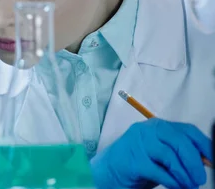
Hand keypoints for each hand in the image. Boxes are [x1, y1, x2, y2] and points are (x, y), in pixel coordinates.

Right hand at [91, 118, 212, 188]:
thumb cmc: (138, 164)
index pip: (187, 130)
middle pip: (179, 141)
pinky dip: (172, 181)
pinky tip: (176, 187)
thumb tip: (207, 161)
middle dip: (194, 162)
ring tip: (189, 185)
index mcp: (157, 126)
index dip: (204, 145)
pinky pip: (159, 171)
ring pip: (170, 156)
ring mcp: (137, 143)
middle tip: (200, 179)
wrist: (106, 172)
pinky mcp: (132, 160)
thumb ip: (179, 153)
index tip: (213, 160)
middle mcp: (147, 130)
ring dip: (184, 174)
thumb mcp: (161, 155)